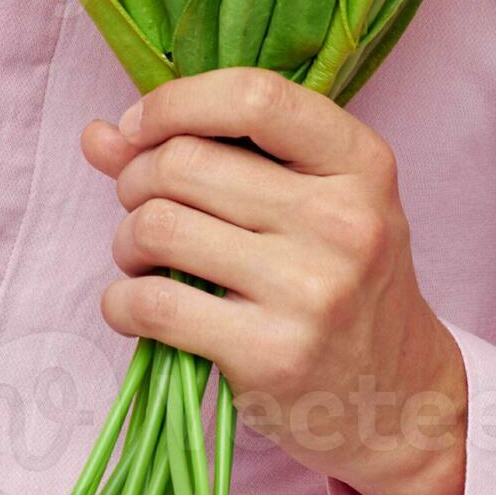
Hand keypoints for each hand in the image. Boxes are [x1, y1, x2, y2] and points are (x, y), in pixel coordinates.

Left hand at [80, 69, 467, 494]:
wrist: (397, 398)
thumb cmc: (339, 280)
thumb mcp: (305, 200)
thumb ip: (207, 153)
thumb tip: (98, 134)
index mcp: (360, 163)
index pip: (253, 96)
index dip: (174, 103)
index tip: (137, 128)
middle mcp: (344, 220)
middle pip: (184, 162)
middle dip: (136, 180)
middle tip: (143, 209)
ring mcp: (311, 291)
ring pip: (158, 226)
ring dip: (127, 242)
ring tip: (143, 258)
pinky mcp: (272, 355)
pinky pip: (152, 304)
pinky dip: (121, 302)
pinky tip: (137, 307)